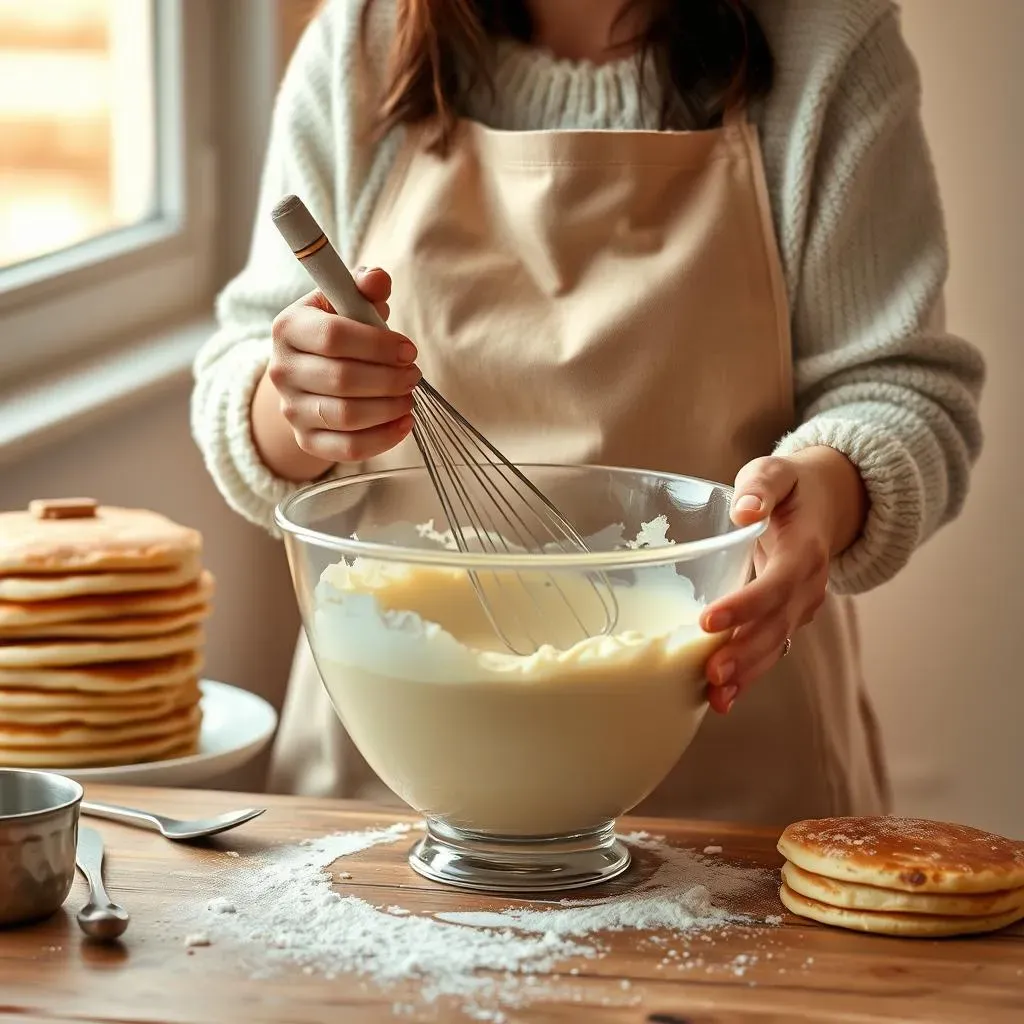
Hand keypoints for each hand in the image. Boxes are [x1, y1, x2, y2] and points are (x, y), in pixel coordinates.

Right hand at [267, 268, 420, 462]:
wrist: (309, 375)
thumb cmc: (337, 333)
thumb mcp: (346, 302)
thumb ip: (364, 287)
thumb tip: (377, 279)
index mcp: (288, 328)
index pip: (333, 337)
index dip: (378, 345)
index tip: (409, 350)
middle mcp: (282, 370)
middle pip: (342, 379)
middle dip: (389, 379)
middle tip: (414, 375)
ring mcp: (291, 409)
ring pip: (346, 416)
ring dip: (388, 408)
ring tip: (410, 397)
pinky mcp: (306, 440)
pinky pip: (347, 448)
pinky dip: (382, 439)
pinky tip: (404, 424)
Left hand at [700, 447, 867, 714]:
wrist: (828, 503)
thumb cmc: (791, 486)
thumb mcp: (777, 470)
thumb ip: (761, 485)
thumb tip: (744, 510)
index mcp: (804, 550)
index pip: (776, 583)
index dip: (745, 606)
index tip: (708, 621)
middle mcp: (807, 586)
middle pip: (777, 626)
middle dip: (745, 653)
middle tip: (711, 674)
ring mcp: (801, 608)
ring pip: (775, 646)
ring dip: (746, 674)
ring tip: (715, 697)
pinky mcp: (788, 619)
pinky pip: (769, 651)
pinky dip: (748, 677)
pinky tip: (720, 702)